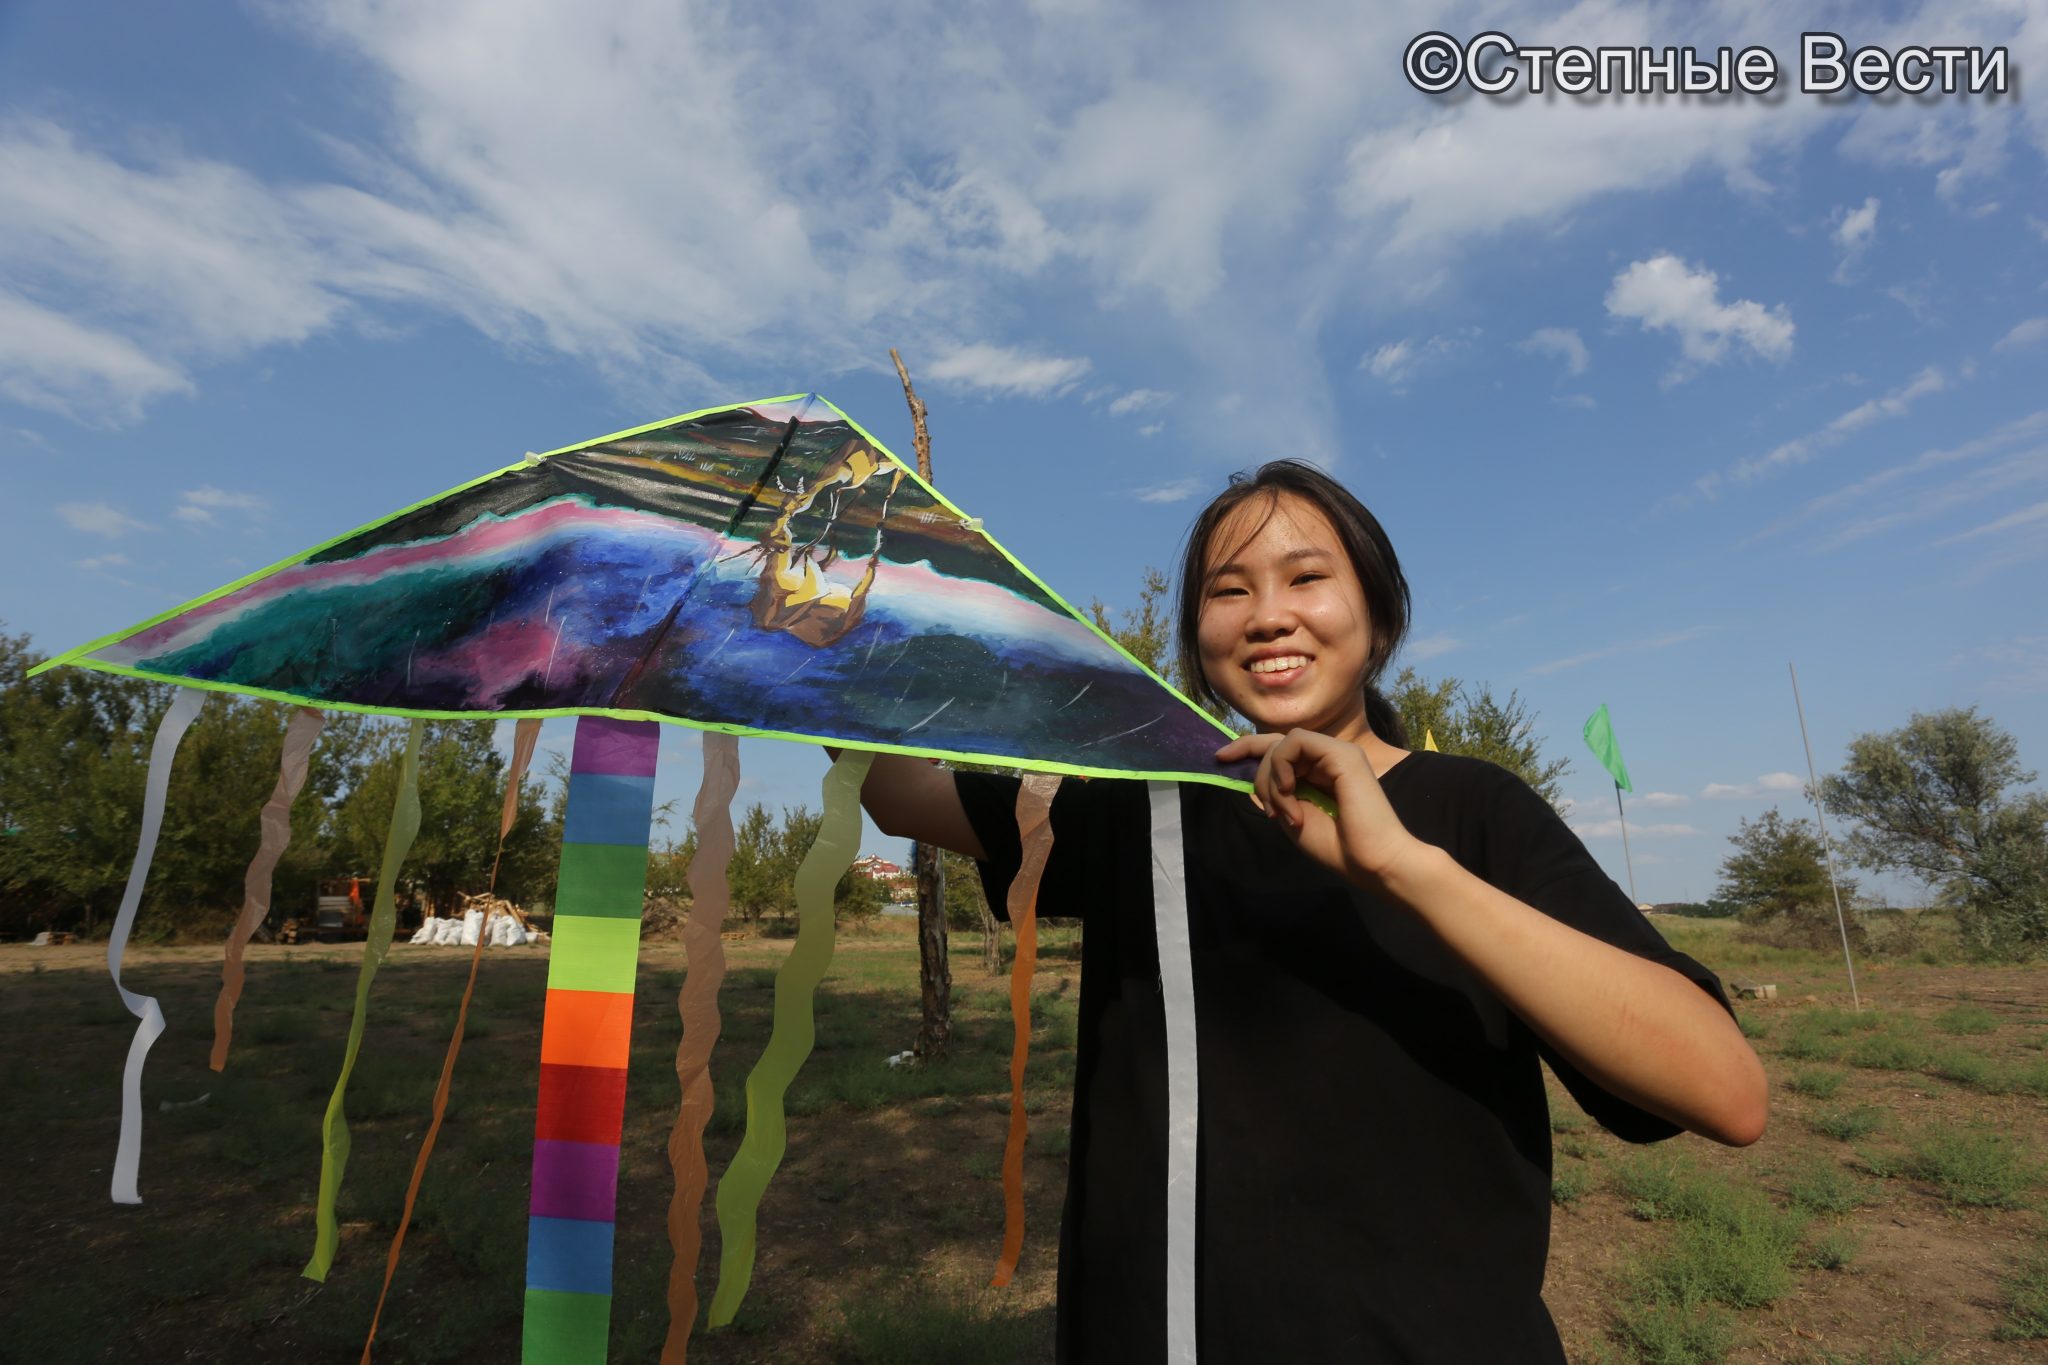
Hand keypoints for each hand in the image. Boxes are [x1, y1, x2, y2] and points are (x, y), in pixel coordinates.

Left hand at [1214, 730, 1425, 888]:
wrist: (1374, 863)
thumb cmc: (1340, 849)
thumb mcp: (1293, 821)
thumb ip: (1274, 797)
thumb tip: (1248, 781)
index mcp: (1318, 775)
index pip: (1278, 750)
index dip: (1246, 749)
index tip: (1219, 759)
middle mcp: (1327, 759)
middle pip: (1274, 744)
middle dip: (1258, 774)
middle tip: (1270, 812)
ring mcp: (1336, 753)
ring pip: (1281, 743)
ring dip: (1271, 777)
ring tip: (1285, 809)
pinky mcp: (1341, 753)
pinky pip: (1295, 741)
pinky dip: (1282, 765)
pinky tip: (1289, 791)